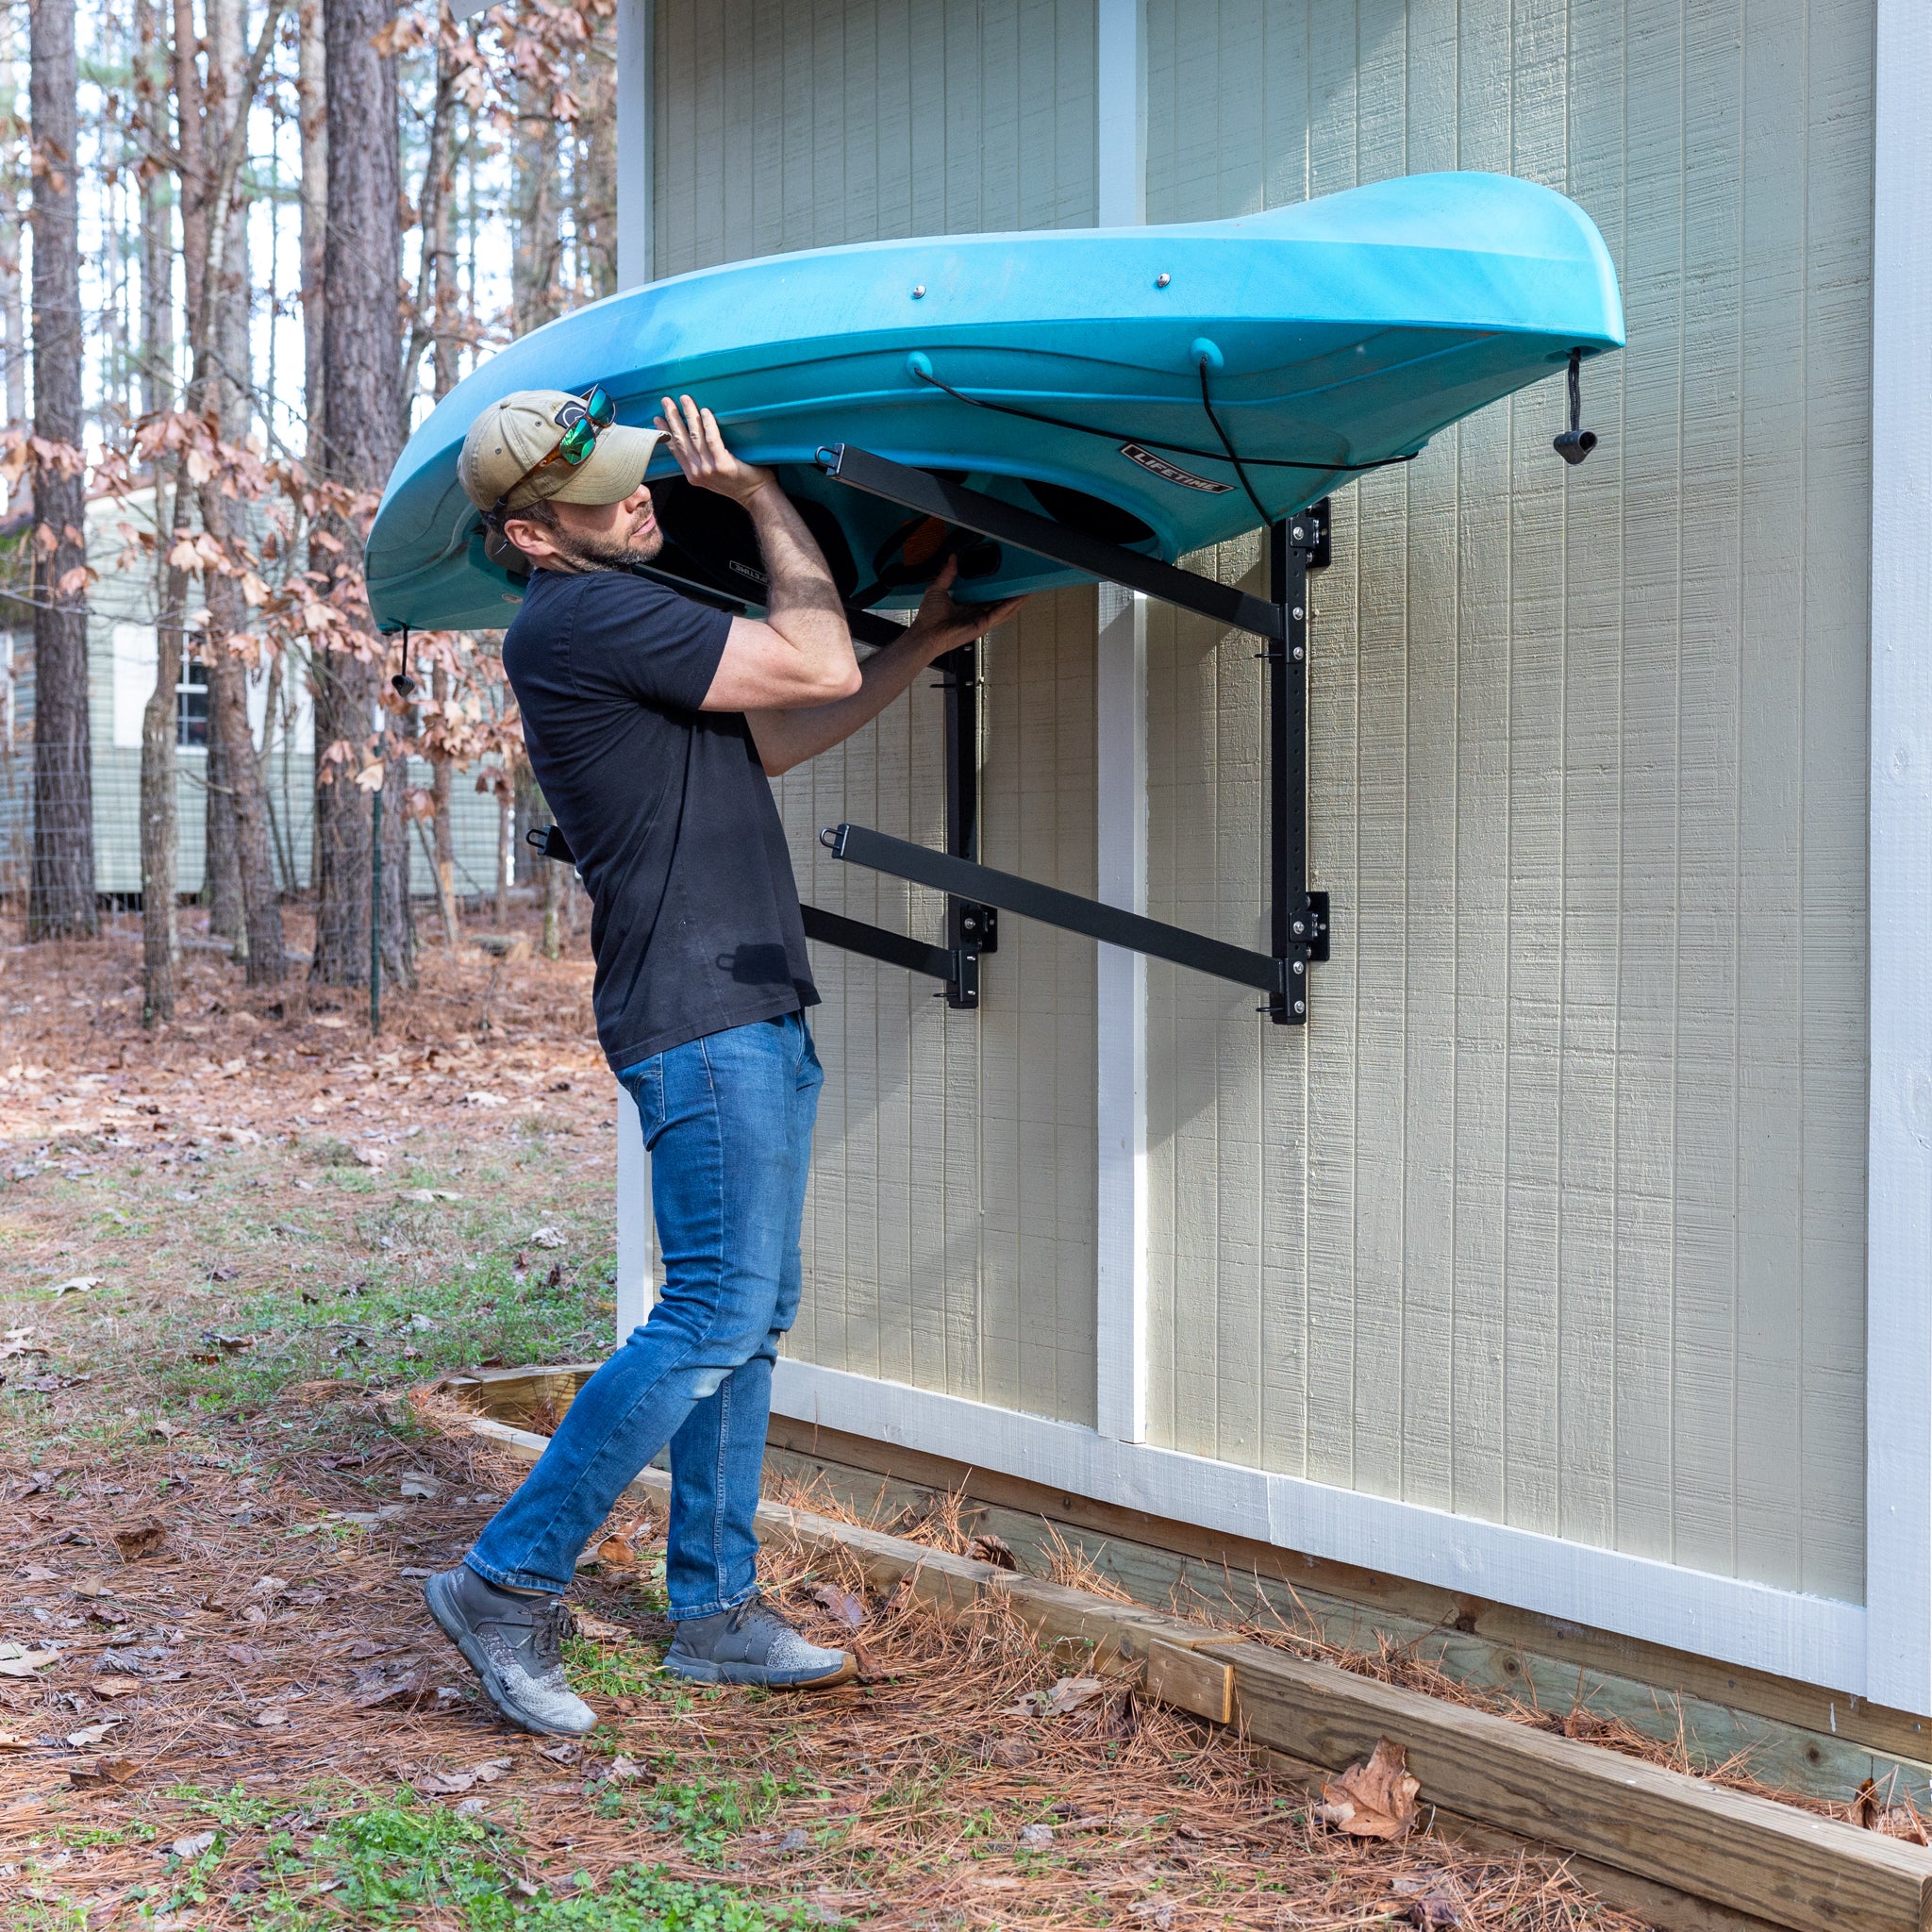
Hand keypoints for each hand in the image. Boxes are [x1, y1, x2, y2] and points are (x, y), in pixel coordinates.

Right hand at [653, 394, 775, 504]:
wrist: (756, 496)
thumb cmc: (739, 482)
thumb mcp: (713, 475)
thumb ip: (701, 462)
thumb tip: (694, 439)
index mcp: (693, 474)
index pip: (675, 449)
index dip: (665, 432)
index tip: (658, 418)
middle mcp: (697, 472)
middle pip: (680, 439)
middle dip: (672, 418)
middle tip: (666, 400)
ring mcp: (708, 469)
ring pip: (694, 436)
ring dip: (688, 415)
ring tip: (685, 399)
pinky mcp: (722, 464)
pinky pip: (712, 439)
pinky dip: (708, 424)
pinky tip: (704, 411)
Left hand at [905, 557, 1025, 654]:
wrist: (926, 632)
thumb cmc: (930, 618)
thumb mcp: (938, 588)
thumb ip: (947, 573)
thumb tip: (952, 559)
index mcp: (968, 606)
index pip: (987, 596)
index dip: (997, 589)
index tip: (1005, 579)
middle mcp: (976, 614)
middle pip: (999, 603)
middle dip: (1012, 595)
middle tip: (1022, 584)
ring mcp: (981, 620)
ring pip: (1003, 610)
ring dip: (1016, 601)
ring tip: (1027, 591)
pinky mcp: (982, 625)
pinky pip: (999, 614)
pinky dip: (1009, 606)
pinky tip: (1018, 599)